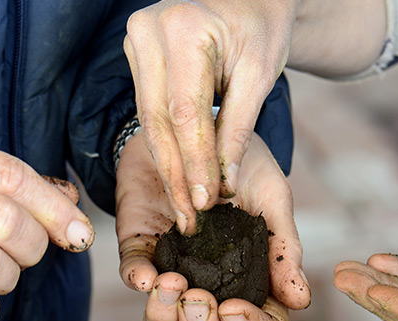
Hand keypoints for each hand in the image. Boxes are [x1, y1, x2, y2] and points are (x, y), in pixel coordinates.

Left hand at [115, 130, 308, 320]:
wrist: (197, 123)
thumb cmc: (244, 162)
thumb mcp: (272, 196)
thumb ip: (283, 246)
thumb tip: (300, 300)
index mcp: (257, 284)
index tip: (233, 308)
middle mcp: (217, 290)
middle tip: (200, 300)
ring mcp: (177, 275)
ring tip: (169, 284)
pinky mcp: (142, 250)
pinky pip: (134, 279)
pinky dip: (138, 281)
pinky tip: (147, 271)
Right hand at [123, 0, 296, 233]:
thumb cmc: (261, 27)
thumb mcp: (260, 75)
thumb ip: (239, 128)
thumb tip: (224, 181)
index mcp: (183, 30)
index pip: (185, 112)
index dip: (195, 162)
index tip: (206, 201)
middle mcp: (148, 32)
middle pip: (159, 121)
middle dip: (178, 173)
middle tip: (192, 216)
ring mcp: (136, 42)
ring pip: (149, 121)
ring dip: (169, 166)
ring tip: (186, 208)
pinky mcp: (136, 56)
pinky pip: (149, 111)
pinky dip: (166, 146)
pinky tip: (179, 178)